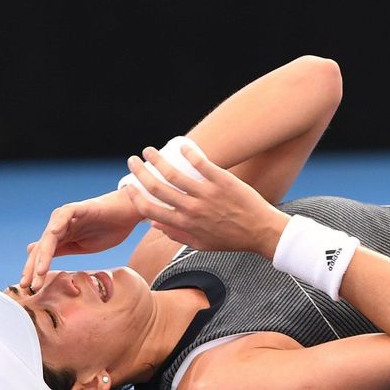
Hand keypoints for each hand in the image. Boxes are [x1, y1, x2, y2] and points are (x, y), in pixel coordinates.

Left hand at [21, 192, 141, 291]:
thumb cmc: (110, 228)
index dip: (35, 271)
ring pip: (50, 235)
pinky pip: (65, 214)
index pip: (43, 255)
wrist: (131, 211)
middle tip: (30, 285)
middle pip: (42, 247)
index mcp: (62, 237)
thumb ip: (62, 249)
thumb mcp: (84, 246)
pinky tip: (53, 234)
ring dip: (44, 254)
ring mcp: (69, 216)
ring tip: (40, 271)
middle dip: (34, 267)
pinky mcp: (80, 208)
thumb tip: (37, 256)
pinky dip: (58, 224)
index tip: (31, 289)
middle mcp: (61, 226)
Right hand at [120, 141, 287, 258]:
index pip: (149, 210)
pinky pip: (201, 163)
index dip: (134, 197)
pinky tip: (181, 145)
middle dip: (140, 172)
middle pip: (156, 188)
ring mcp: (206, 194)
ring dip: (157, 159)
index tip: (127, 186)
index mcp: (184, 225)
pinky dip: (189, 152)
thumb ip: (175, 235)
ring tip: (149, 150)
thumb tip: (153, 224)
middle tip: (133, 161)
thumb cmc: (231, 239)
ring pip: (174, 173)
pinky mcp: (222, 181)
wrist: (261, 231)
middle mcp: (191, 209)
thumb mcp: (200, 244)